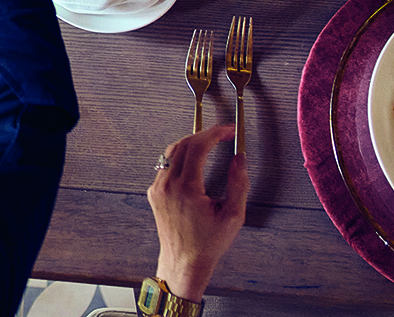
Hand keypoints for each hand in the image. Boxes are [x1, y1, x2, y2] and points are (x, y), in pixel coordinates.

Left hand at [147, 124, 247, 300]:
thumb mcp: (233, 216)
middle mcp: (168, 185)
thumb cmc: (208, 243)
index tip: (227, 130)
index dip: (214, 133)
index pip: (197, 147)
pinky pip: (165, 165)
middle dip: (204, 134)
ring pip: (171, 153)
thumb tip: (239, 159)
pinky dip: (181, 157)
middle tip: (222, 134)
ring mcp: (158, 188)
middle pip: (183, 145)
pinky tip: (194, 161)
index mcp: (187, 188)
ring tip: (210, 143)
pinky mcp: (154, 193)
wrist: (184, 262)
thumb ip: (239, 184)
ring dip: (191, 143)